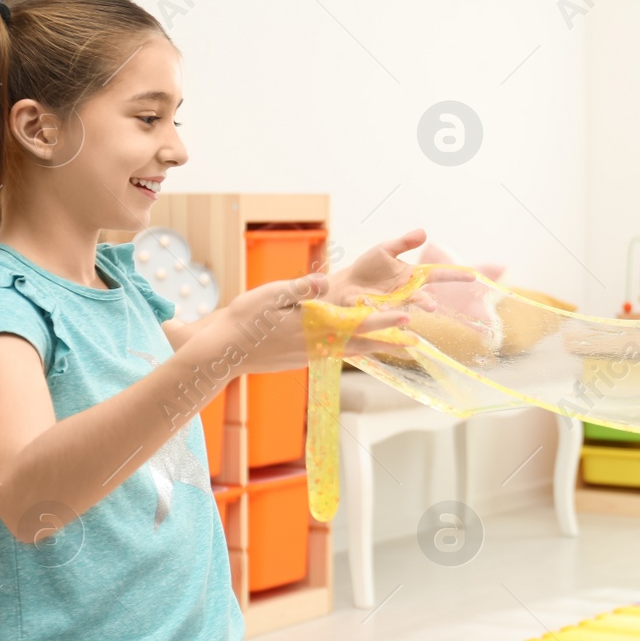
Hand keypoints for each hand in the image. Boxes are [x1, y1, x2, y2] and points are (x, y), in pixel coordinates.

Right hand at [194, 273, 413, 375]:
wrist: (224, 352)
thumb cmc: (244, 320)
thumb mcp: (269, 296)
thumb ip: (299, 289)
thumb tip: (325, 281)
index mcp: (312, 326)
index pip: (355, 323)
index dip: (382, 320)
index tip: (406, 317)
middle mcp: (316, 344)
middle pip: (360, 341)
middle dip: (388, 339)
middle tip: (416, 340)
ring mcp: (310, 355)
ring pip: (350, 351)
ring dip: (374, 348)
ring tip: (396, 347)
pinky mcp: (303, 359)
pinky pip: (335, 354)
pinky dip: (353, 351)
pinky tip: (360, 350)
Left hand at [325, 228, 474, 310]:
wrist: (346, 283)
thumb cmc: (369, 267)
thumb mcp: (385, 249)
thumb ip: (404, 242)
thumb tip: (424, 232)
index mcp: (413, 276)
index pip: (438, 275)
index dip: (455, 276)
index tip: (472, 276)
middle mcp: (407, 293)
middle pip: (422, 297)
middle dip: (427, 302)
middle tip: (430, 306)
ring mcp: (394, 305)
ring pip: (404, 309)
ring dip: (402, 313)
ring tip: (405, 315)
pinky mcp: (378, 313)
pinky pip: (382, 314)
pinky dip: (380, 313)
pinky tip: (376, 309)